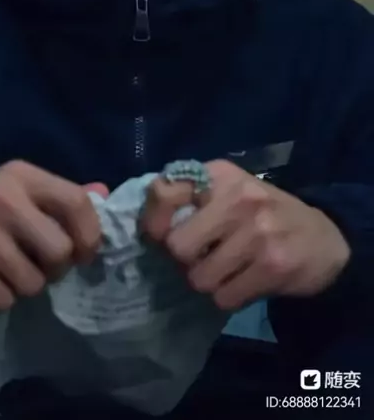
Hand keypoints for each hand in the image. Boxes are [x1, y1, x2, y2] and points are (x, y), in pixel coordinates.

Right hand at [0, 160, 107, 308]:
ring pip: (33, 281)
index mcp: (19, 174)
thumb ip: (57, 197)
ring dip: (23, 287)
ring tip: (4, 273)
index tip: (85, 256)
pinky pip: (4, 298)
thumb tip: (104, 193)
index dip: (91, 236)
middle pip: (60, 250)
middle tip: (37, 268)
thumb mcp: (13, 194)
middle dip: (55, 270)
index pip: (77, 202)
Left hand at [142, 160, 350, 310]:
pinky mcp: (273, 265)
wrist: (324, 238)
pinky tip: (246, 282)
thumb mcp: (229, 191)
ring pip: (199, 278)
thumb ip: (191, 198)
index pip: (163, 192)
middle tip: (202, 257)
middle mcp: (238, 197)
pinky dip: (230, 296)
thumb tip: (147, 228)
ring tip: (228, 270)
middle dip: (185, 260)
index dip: (153, 222)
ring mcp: (258, 231)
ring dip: (209, 282)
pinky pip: (225, 297)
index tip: (161, 236)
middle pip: (177, 245)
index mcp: (220, 175)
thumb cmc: (263, 214)